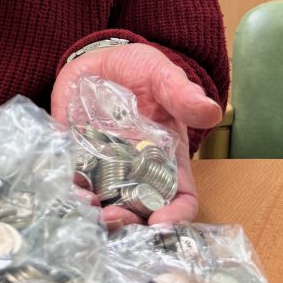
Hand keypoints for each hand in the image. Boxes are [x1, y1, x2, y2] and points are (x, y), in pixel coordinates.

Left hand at [51, 43, 221, 227]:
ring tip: (90, 207)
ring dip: (97, 214)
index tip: (163, 222)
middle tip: (117, 216)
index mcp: (167, 159)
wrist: (102, 60)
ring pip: (104, 204)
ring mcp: (104, 168)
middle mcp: (136, 171)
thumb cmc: (140, 71)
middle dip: (130, 222)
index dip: (176, 216)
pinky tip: (71, 191)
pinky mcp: (75, 158)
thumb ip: (181, 94)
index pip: (180, 199)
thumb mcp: (162, 76)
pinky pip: (73, 183)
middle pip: (139, 211)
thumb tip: (211, 110)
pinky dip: (71, 192)